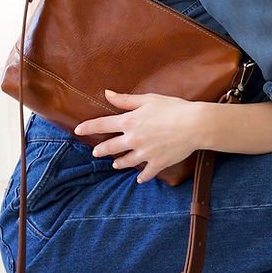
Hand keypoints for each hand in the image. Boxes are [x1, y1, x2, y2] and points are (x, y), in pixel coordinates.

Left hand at [74, 89, 201, 182]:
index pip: (101, 124)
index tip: (77, 130)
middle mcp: (133, 139)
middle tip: (96, 152)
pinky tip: (140, 179)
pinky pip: (146, 173)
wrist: (194, 125)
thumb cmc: (173, 108)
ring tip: (115, 164)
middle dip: (101, 150)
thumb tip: (107, 94)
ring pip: (126, 162)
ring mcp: (144, 153)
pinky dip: (142, 177)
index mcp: (129, 121)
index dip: (87, 127)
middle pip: (110, 147)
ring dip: (119, 163)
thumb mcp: (148, 99)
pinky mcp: (157, 163)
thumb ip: (125, 100)